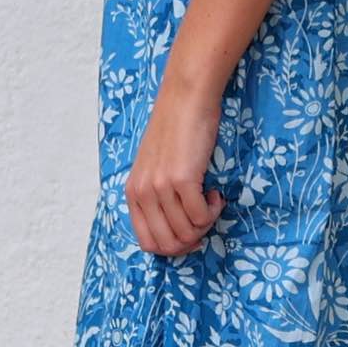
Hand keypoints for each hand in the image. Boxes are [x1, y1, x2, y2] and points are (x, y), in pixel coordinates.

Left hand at [125, 72, 225, 257]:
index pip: (148, 243)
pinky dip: (213, 210)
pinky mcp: (182, 179)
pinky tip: (214, 192)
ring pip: (187, 232)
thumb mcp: (154, 168)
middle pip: (168, 245)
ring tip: (209, 200)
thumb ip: (157, 198)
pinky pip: (201, 216)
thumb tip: (179, 234)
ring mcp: (161, 187)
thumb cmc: (175, 131)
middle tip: (204, 218)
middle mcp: (143, 193)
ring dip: (206, 222)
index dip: (173, 247)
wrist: (185, 99)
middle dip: (192, 239)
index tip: (191, 233)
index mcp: (133, 193)